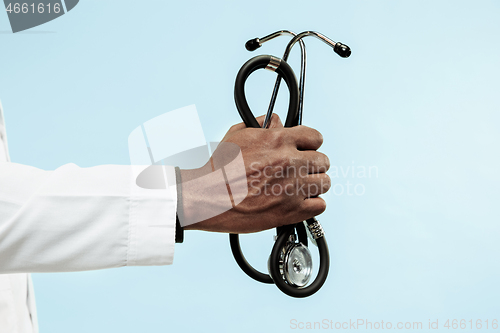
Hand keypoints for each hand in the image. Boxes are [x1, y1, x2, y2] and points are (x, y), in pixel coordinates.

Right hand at [180, 114, 329, 232]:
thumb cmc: (219, 169)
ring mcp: (294, 187)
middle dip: (314, 164)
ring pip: (324, 183)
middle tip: (303, 169)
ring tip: (302, 187)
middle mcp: (291, 162)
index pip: (315, 137)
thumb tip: (274, 120)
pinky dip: (312, 205)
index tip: (307, 149)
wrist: (209, 197)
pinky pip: (319, 206)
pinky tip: (299, 203)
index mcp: (279, 141)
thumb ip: (260, 124)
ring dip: (314, 184)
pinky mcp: (292, 211)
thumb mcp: (237, 135)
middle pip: (323, 160)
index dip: (311, 144)